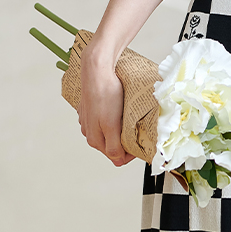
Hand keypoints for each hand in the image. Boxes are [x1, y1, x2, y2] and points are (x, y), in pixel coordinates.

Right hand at [79, 48, 136, 166]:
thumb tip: (118, 161)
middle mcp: (89, 131)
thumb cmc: (105, 94)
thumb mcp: (111, 125)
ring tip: (130, 120)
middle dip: (126, 141)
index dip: (130, 153)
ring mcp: (89, 119)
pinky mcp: (91, 108)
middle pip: (112, 145)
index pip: (115, 157)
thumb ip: (113, 146)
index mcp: (94, 139)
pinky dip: (114, 119)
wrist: (97, 70)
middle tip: (138, 131)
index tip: (141, 144)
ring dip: (120, 130)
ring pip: (109, 132)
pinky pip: (105, 119)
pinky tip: (119, 111)